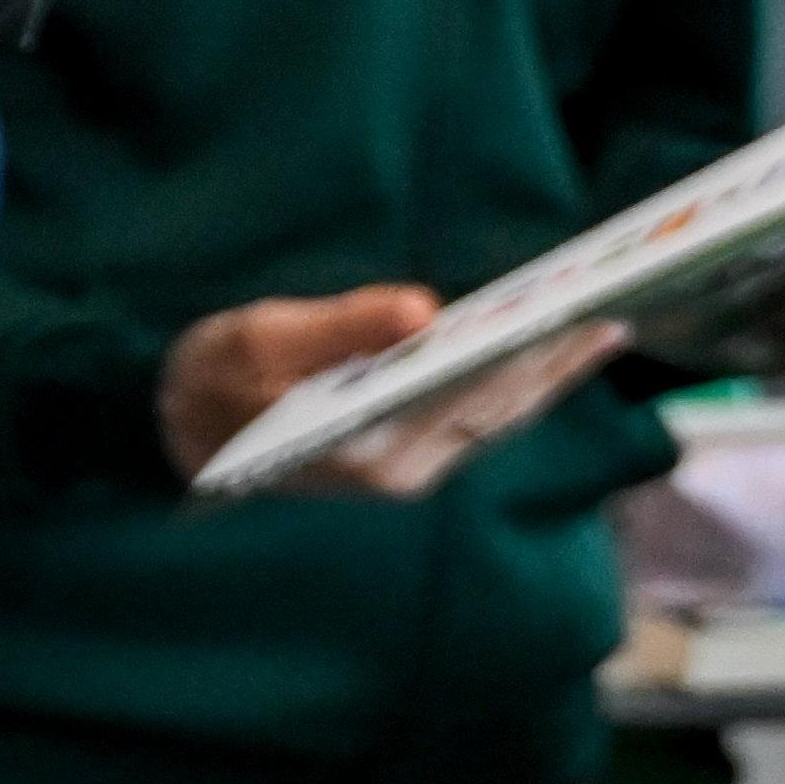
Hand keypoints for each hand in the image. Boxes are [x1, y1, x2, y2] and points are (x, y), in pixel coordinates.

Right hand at [159, 281, 616, 495]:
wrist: (171, 433)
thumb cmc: (209, 381)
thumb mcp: (258, 341)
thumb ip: (341, 327)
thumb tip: (423, 310)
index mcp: (371, 451)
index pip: (473, 395)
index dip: (532, 359)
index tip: (580, 323)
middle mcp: (401, 473)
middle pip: (498, 412)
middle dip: (555, 367)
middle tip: (613, 321)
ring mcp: (405, 472)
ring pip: (494, 422)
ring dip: (545, 379)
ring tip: (597, 335)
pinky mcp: (402, 461)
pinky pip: (476, 423)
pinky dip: (514, 389)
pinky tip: (540, 361)